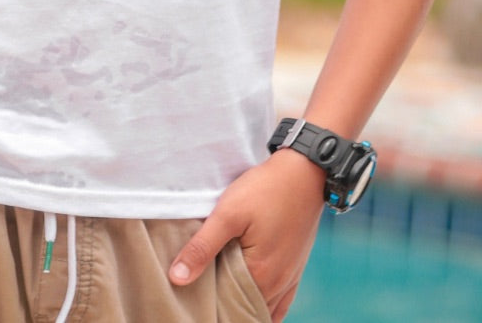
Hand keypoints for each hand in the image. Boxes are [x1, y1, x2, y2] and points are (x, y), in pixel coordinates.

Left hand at [168, 152, 323, 321]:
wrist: (304, 173)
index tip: (193, 296)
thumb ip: (203, 247)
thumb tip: (177, 278)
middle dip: (225, 306)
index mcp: (260, 276)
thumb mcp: (228, 213)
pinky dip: (265, 307)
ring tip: (221, 296)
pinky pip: (281, 303)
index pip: (228, 306)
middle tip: (203, 296)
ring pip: (263, 307)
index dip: (210, 304)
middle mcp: (278, 285)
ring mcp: (289, 278)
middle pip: (246, 308)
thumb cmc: (266, 190)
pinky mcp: (296, 268)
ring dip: (244, 305)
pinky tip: (252, 303)